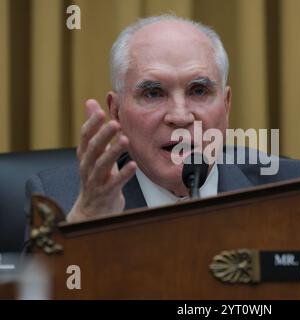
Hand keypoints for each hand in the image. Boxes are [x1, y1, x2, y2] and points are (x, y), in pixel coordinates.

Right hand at [67, 99, 136, 221]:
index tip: (100, 111)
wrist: (93, 210)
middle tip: (115, 123)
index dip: (92, 124)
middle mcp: (87, 166)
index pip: (85, 136)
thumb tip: (90, 102)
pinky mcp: (106, 193)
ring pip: (101, 165)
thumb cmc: (97, 177)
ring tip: (125, 140)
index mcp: (85, 155)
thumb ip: (94, 128)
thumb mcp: (94, 152)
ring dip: (113, 152)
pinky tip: (133, 165)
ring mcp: (95, 181)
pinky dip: (124, 174)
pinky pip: (114, 183)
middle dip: (103, 135)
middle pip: (93, 149)